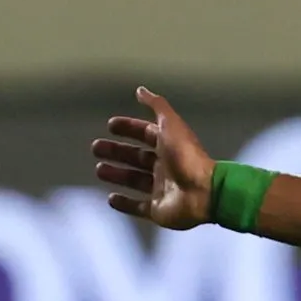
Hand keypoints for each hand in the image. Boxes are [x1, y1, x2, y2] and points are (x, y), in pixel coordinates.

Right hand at [93, 86, 216, 230]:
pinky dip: (125, 204)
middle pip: (137, 157)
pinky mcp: (159, 210)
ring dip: (117, 174)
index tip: (111, 125)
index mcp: (170, 145)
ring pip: (135, 180)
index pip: (147, 134)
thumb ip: (157, 107)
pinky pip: (139, 207)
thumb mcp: (171, 126)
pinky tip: (111, 198)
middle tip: (96, 147)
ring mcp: (163, 189)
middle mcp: (166, 166)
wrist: (204, 192)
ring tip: (99, 169)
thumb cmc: (186, 157)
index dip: (130, 128)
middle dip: (117, 151)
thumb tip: (141, 90)